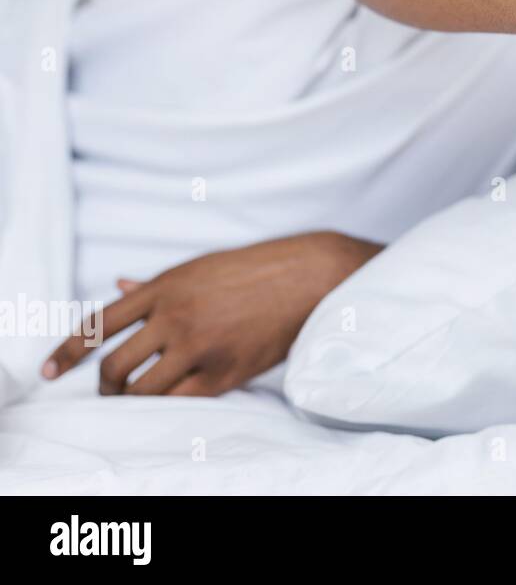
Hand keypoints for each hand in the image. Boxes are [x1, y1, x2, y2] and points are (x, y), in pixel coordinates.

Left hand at [42, 232, 382, 396]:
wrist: (308, 277)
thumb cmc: (255, 269)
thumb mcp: (200, 267)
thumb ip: (157, 285)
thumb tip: (120, 284)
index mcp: (165, 287)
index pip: (98, 324)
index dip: (67, 352)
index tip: (51, 372)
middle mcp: (176, 317)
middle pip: (114, 365)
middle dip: (106, 386)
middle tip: (111, 390)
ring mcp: (200, 346)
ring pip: (144, 390)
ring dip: (134, 399)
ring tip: (140, 397)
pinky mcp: (226, 371)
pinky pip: (180, 400)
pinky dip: (169, 403)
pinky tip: (173, 397)